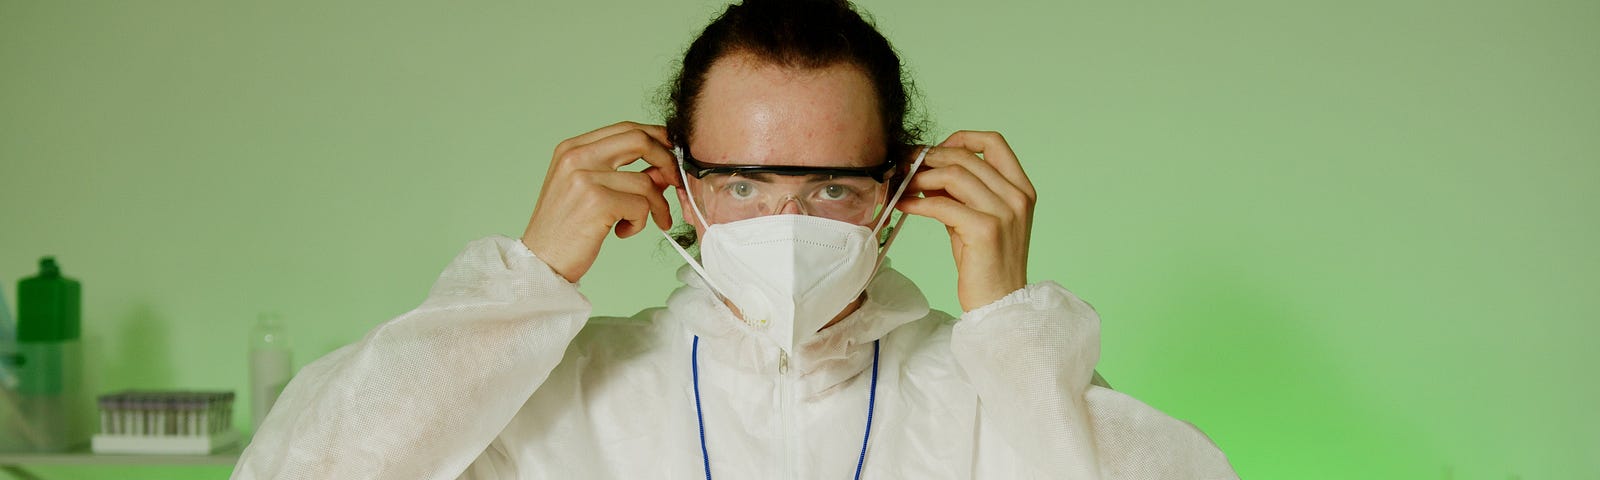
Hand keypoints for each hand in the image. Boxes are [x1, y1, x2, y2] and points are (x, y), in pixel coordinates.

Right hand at [522, 121, 680, 282]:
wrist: (540, 261)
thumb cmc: (564, 229)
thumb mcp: (587, 191)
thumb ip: (619, 174)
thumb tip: (662, 169)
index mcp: (572, 148)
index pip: (626, 128)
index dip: (656, 139)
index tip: (670, 156)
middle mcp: (576, 156)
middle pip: (640, 140)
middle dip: (667, 162)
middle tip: (675, 183)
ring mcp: (585, 177)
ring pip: (646, 181)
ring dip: (655, 205)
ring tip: (642, 222)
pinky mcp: (597, 202)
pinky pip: (641, 206)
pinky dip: (640, 223)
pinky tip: (621, 232)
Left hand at [894, 131, 1036, 311]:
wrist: (999, 301)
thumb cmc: (985, 262)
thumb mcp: (977, 217)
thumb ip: (962, 192)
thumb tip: (927, 169)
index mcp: (1021, 189)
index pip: (993, 143)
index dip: (960, 138)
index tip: (936, 151)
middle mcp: (1018, 196)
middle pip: (966, 156)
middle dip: (930, 158)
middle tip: (907, 166)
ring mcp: (1004, 212)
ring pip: (954, 174)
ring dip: (921, 177)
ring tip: (903, 186)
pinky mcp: (985, 229)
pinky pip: (942, 204)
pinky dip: (917, 202)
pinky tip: (904, 206)